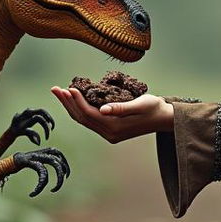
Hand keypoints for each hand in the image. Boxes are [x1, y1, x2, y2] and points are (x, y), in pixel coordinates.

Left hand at [50, 87, 173, 142]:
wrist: (164, 118)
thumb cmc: (154, 108)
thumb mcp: (141, 104)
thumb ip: (121, 107)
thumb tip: (103, 110)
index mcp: (115, 127)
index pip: (89, 114)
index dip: (77, 101)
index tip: (69, 88)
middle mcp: (109, 133)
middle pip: (82, 118)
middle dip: (68, 103)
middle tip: (55, 89)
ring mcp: (109, 133)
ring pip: (84, 119)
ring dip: (71, 106)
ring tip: (61, 92)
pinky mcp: (110, 130)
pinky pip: (89, 120)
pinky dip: (80, 109)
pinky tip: (74, 99)